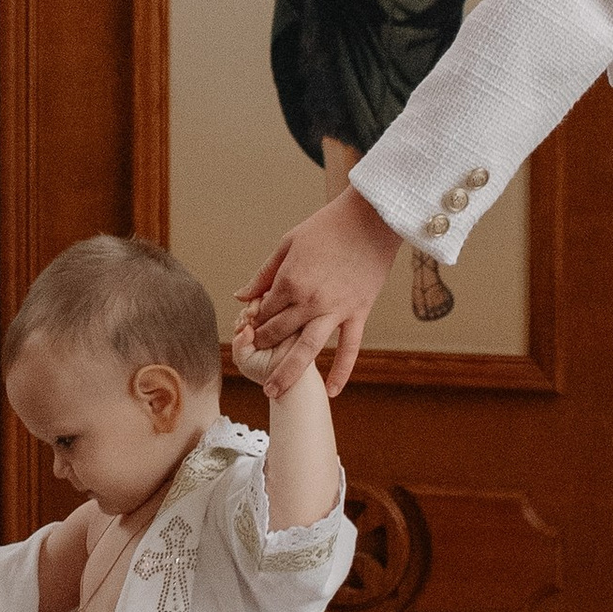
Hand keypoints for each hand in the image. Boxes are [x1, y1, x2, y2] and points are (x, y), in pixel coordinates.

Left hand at [242, 187, 401, 395]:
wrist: (371, 219)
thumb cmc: (327, 226)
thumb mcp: (288, 244)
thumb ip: (264, 274)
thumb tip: (242, 296)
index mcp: (290, 281)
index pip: (264, 311)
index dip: (255, 319)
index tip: (252, 324)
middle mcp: (310, 300)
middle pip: (278, 333)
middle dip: (264, 345)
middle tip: (257, 356)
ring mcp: (336, 309)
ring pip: (307, 350)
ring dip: (288, 373)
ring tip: (273, 393)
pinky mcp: (359, 312)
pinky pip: (350, 349)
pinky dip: (341, 371)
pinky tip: (331, 391)